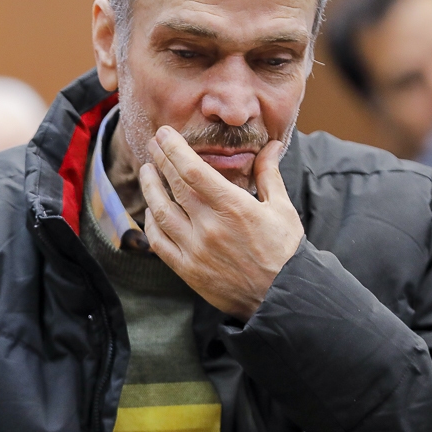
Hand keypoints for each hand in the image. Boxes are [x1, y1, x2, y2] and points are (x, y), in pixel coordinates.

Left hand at [141, 126, 302, 319]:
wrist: (283, 298)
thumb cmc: (285, 252)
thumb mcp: (282, 209)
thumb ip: (269, 175)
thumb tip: (270, 146)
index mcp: (233, 208)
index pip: (193, 170)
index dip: (174, 148)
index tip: (164, 133)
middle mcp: (209, 227)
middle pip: (173, 185)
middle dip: (160, 159)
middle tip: (153, 143)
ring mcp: (194, 250)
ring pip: (159, 211)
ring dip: (150, 188)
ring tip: (147, 171)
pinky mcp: (187, 269)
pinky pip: (158, 241)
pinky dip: (150, 222)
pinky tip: (150, 210)